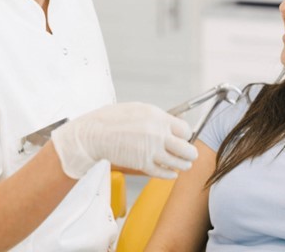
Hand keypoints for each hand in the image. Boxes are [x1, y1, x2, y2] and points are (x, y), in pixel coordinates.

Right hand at [51, 102, 197, 178]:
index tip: (184, 138)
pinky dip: (170, 174)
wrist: (94, 134)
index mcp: (158, 118)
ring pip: (178, 163)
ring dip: (183, 165)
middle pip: (186, 149)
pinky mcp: (142, 164)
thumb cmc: (113, 119)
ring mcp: (151, 150)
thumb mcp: (140, 109)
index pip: (185, 130)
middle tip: (190, 154)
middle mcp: (158, 134)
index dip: (186, 135)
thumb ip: (159, 117)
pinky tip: (172, 173)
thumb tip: (173, 123)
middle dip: (190, 153)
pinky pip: (162, 173)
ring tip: (184, 165)